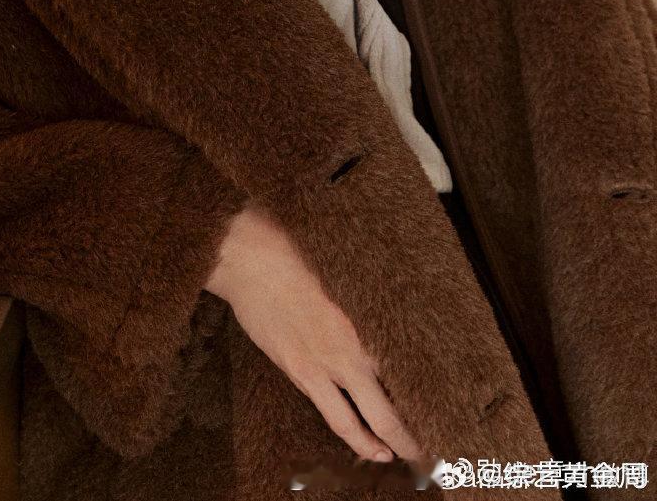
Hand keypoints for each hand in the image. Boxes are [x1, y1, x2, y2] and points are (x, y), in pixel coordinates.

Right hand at [205, 199, 426, 465]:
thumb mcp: (344, 262)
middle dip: (417, 435)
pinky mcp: (299, 371)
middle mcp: (351, 349)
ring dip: (390, 444)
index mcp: (368, 317)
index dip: (435, 389)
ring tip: (408, 457)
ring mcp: (323, 365)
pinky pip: (334, 415)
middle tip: (439, 449)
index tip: (453, 399)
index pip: (413, 365)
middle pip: (393, 408)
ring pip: (365, 422)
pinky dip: (356, 437)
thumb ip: (370, 288)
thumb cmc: (294, 245)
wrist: (248, 256)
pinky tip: (369, 447)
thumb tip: (399, 287)